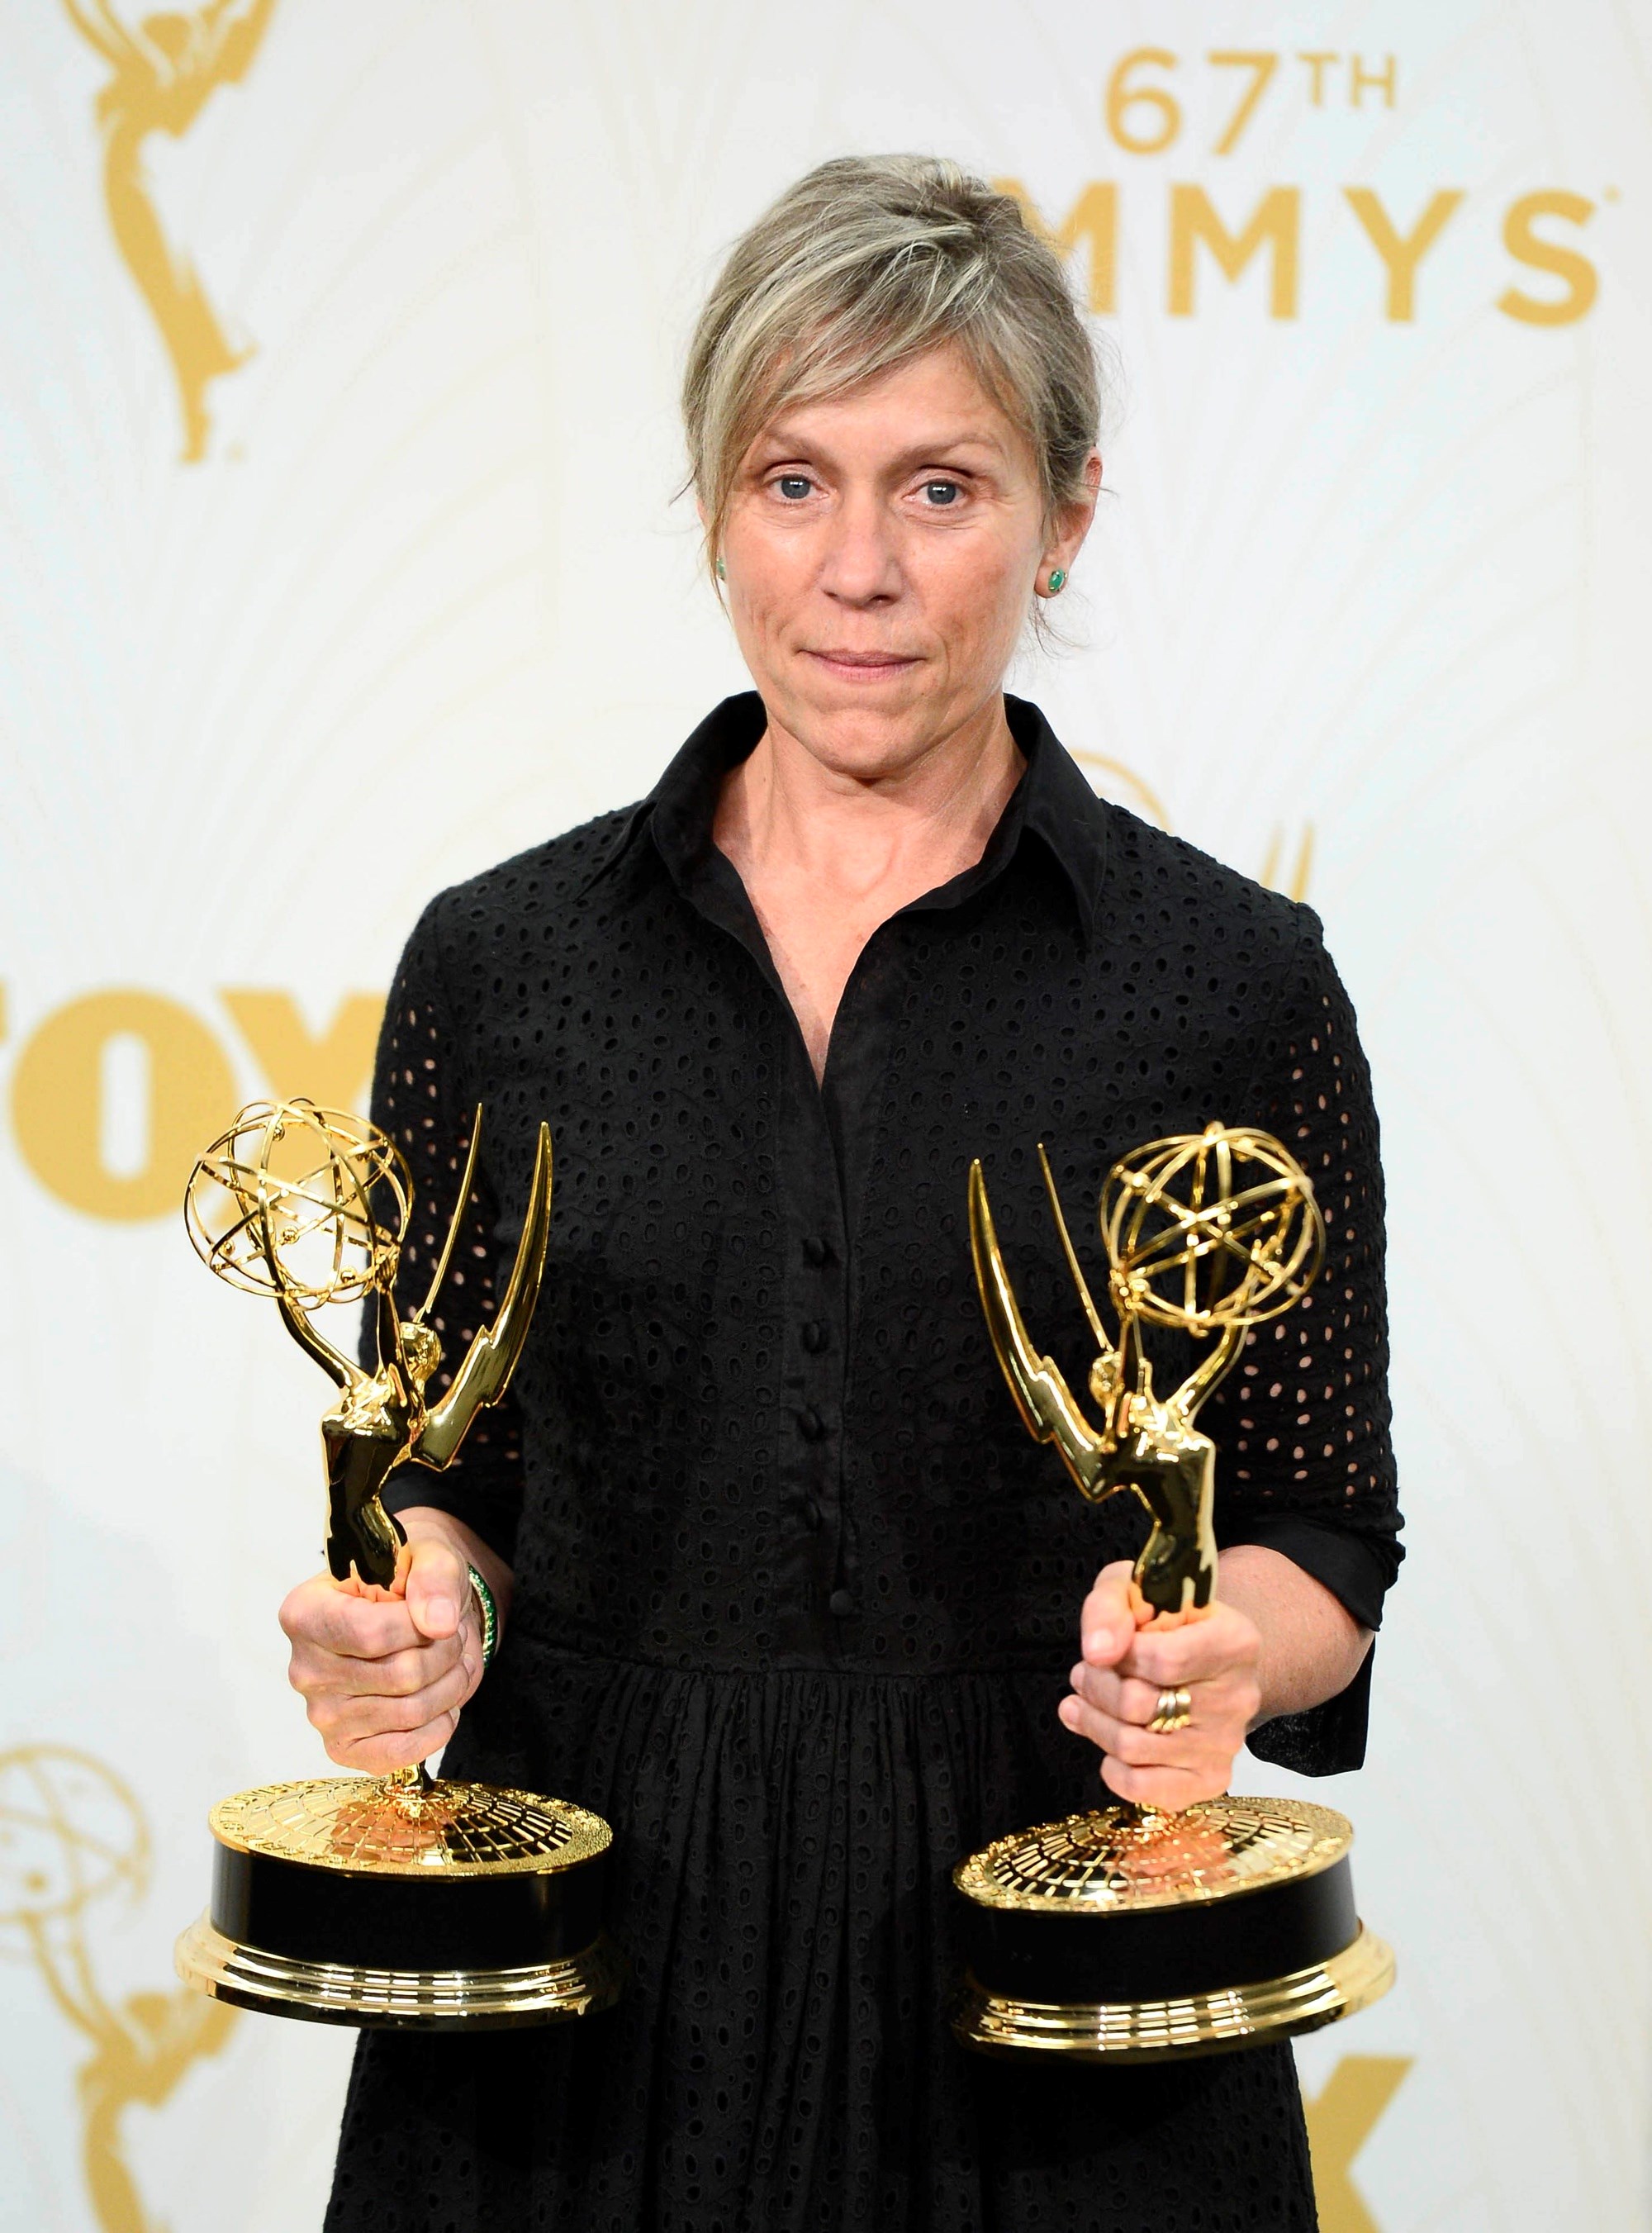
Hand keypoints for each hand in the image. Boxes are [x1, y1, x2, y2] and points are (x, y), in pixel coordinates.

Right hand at [279, 1534, 481, 1772]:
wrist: (412, 1613)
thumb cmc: (409, 1581)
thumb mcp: (428, 1556)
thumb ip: (435, 1577)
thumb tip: (439, 1623)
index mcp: (305, 1613)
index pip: (372, 1634)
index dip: (421, 1627)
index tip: (438, 1613)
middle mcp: (304, 1669)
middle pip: (401, 1675)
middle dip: (447, 1653)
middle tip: (454, 1636)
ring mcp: (322, 1715)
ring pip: (411, 1711)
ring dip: (452, 1684)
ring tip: (454, 1661)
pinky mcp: (344, 1748)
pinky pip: (403, 1752)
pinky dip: (439, 1726)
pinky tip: (443, 1701)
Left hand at [1057, 1559, 1261, 1810]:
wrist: (1205, 1655)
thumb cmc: (1165, 1619)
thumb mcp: (1134, 1588)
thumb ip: (1110, 1607)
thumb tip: (1097, 1651)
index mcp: (1235, 1642)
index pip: (1163, 1660)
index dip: (1119, 1655)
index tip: (1108, 1647)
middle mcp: (1239, 1697)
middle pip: (1139, 1706)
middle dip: (1095, 1687)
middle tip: (1084, 1673)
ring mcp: (1226, 1744)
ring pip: (1132, 1748)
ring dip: (1094, 1722)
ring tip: (1084, 1700)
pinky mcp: (1210, 1779)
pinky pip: (1144, 1789)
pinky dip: (1112, 1768)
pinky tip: (1107, 1740)